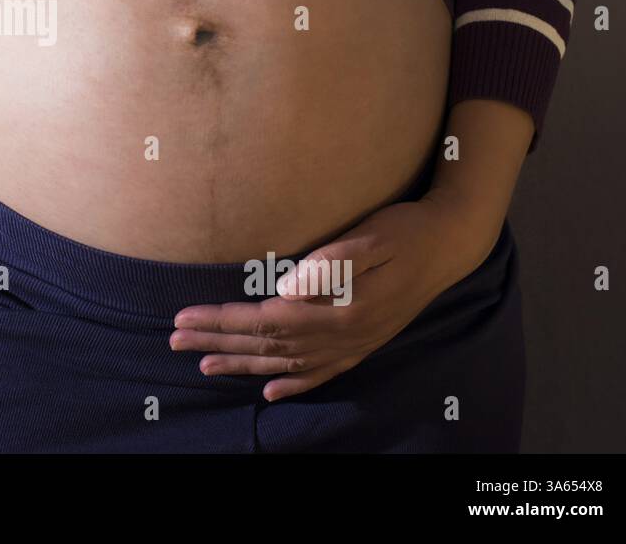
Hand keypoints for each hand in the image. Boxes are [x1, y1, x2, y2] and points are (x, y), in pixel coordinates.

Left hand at [169, 190, 502, 400]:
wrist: (450, 244)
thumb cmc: (404, 232)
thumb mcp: (370, 237)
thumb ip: (330, 264)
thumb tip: (285, 287)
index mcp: (336, 310)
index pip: (262, 320)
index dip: (220, 321)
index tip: (182, 318)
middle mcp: (341, 336)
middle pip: (266, 345)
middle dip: (216, 344)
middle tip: (174, 341)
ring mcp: (352, 345)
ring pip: (285, 364)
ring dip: (242, 366)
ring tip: (204, 366)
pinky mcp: (362, 344)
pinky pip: (320, 374)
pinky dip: (291, 386)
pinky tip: (269, 393)